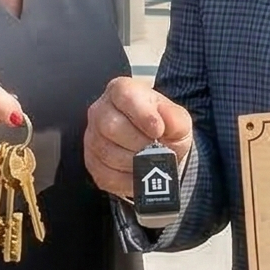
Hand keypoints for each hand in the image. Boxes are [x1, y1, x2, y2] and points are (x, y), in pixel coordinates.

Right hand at [84, 75, 192, 200]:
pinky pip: (106, 175)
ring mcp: (92, 137)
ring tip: (149, 160)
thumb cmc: (163, 128)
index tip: (158, 130)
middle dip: (139, 142)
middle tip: (155, 148)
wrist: (157, 150)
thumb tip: (166, 122)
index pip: (124, 95)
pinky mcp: (92, 163)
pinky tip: (141, 173)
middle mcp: (100, 110)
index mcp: (121, 91)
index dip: (142, 114)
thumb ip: (175, 118)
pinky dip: (129, 179)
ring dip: (135, 162)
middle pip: (111, 126)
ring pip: (107, 153)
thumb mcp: (177, 120)